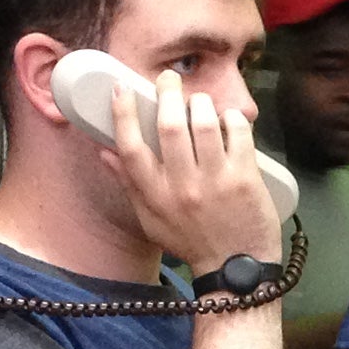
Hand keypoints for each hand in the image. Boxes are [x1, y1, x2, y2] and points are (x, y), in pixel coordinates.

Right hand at [105, 67, 279, 274]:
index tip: (121, 88)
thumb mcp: (151, 219)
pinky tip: (229, 120)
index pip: (130, 148)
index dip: (123, 114)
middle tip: (170, 80)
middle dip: (167, 93)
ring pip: (203, 123)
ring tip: (199, 102)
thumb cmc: (191, 242)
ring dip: (200, 103)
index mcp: (154, 196)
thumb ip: (128, 184)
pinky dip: (232, 118)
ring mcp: (215, 182)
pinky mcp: (245, 179)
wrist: (235, 268)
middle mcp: (181, 187)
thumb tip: (103, 151)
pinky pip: (237, 132)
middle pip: (168, 126)